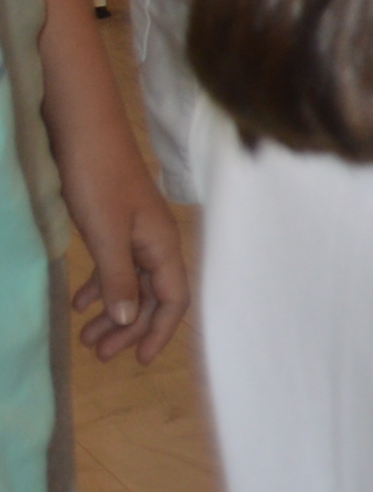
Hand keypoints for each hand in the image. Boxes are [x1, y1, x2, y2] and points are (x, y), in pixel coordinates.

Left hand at [65, 186, 186, 366]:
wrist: (83, 132)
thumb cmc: (98, 180)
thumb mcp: (106, 234)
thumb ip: (118, 279)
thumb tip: (127, 322)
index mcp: (162, 245)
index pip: (173, 299)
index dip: (160, 331)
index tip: (137, 359)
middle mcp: (154, 243)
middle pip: (150, 297)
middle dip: (127, 328)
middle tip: (97, 353)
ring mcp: (134, 234)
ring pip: (130, 283)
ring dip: (111, 312)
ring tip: (84, 336)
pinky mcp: (114, 225)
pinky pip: (114, 266)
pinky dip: (100, 287)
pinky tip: (80, 301)